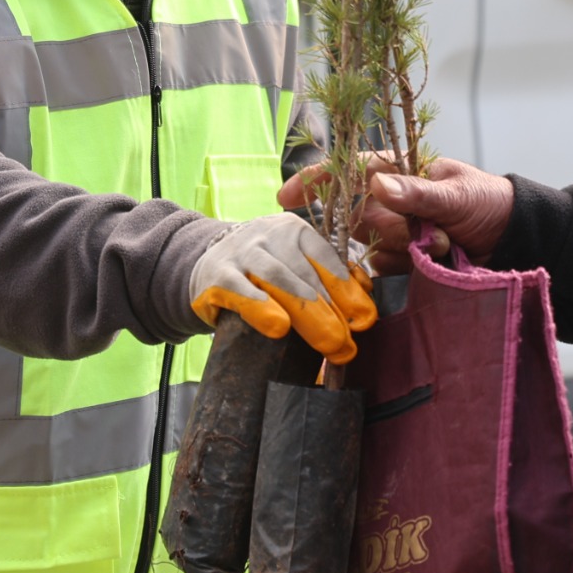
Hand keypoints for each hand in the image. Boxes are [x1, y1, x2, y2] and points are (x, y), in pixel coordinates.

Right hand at [188, 213, 377, 363]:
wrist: (206, 267)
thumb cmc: (263, 273)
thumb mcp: (296, 266)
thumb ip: (330, 278)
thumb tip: (366, 298)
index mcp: (295, 230)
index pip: (326, 257)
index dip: (346, 289)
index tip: (364, 319)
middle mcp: (268, 234)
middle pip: (304, 273)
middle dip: (329, 310)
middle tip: (345, 341)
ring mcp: (241, 251)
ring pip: (276, 278)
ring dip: (303, 310)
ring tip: (324, 339)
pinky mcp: (216, 274)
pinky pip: (239, 289)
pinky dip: (260, 307)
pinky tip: (277, 326)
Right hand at [278, 154, 513, 274]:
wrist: (514, 239)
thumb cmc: (488, 202)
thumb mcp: (458, 194)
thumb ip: (418, 193)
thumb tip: (375, 184)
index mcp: (399, 170)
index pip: (348, 169)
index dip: (316, 181)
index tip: (287, 196)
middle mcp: (390, 199)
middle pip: (358, 214)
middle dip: (390, 228)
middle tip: (426, 233)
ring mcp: (394, 230)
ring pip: (370, 244)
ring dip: (403, 249)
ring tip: (443, 244)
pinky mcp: (401, 258)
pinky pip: (381, 267)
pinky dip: (401, 267)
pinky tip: (427, 261)